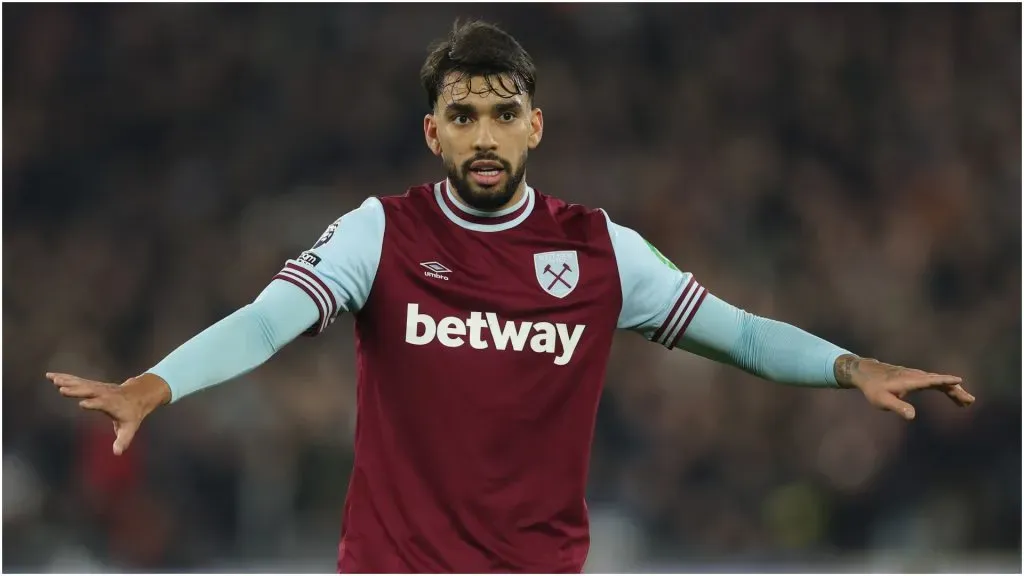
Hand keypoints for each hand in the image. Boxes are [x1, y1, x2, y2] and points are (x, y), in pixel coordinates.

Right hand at [46, 372, 170, 454]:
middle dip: (76, 390)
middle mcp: (104, 393)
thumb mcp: (130, 428)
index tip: (82, 404)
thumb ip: (123, 440)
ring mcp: (98, 387)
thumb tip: (117, 453)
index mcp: (112, 404)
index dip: (94, 404)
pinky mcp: (93, 385)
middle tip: (62, 389)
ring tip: (52, 379)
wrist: (139, 394)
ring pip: (81, 383)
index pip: (102, 403)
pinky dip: (65, 378)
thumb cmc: (133, 414)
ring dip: (66, 381)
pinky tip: (52, 376)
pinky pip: (77, 381)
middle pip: (89, 391)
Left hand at [834, 355, 974, 420]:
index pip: (930, 380)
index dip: (944, 381)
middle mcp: (916, 376)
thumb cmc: (873, 388)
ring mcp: (917, 375)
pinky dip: (945, 387)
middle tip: (970, 401)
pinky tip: (952, 394)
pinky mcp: (916, 377)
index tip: (958, 381)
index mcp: (910, 380)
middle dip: (955, 391)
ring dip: (953, 390)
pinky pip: (935, 382)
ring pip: (939, 382)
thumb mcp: (882, 400)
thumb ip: (897, 407)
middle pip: (939, 382)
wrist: (866, 373)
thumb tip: (912, 417)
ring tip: (966, 403)